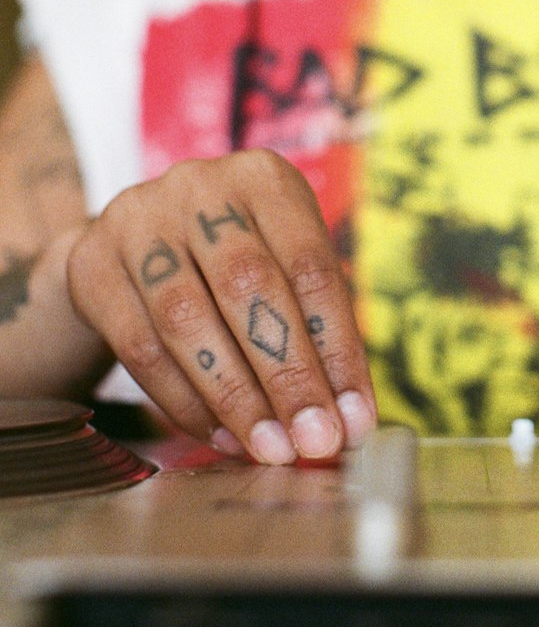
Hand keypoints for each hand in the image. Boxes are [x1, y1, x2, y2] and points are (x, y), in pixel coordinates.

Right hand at [67, 150, 375, 462]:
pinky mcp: (93, 263)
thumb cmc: (235, 261)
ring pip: (187, 319)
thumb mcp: (282, 265)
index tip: (357, 417)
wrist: (136, 243)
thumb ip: (315, 329)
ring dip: (235, 397)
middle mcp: (199, 186)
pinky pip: (139, 347)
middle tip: (315, 440)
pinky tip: (220, 436)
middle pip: (249, 286)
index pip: (311, 265)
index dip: (337, 347)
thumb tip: (350, 418)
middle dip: (288, 374)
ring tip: (270, 448)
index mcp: (263, 178)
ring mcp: (139, 219)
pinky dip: (184, 401)